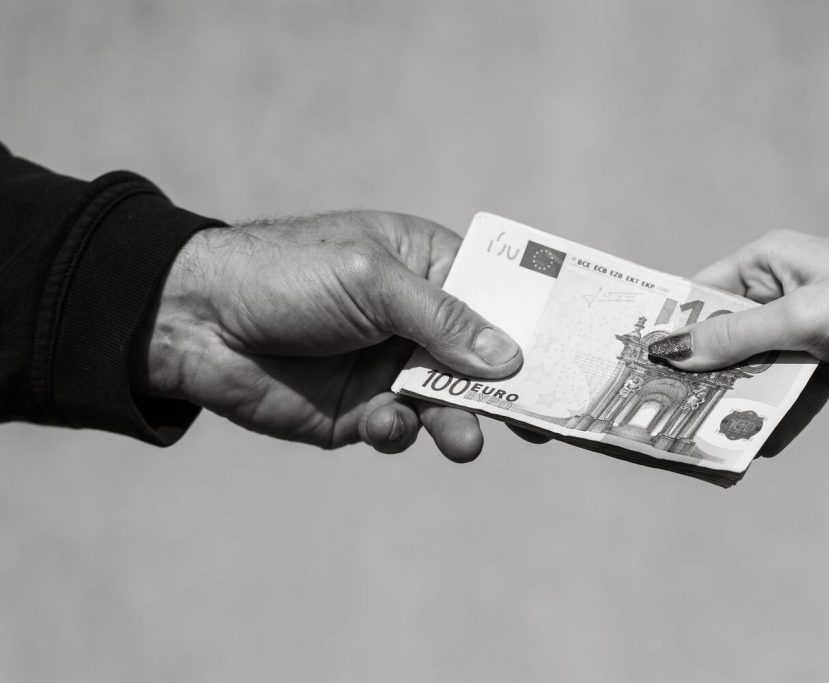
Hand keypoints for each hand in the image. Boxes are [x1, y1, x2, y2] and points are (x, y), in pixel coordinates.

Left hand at [133, 211, 523, 461]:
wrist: (195, 321)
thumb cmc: (286, 274)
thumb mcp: (371, 280)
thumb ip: (442, 319)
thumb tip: (510, 358)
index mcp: (430, 267)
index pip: (501, 295)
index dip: (537, 325)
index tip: (577, 357)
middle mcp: (419, 320)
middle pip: (486, 358)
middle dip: (512, 389)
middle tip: (543, 421)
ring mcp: (392, 368)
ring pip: (450, 404)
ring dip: (462, 423)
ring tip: (465, 442)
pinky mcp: (363, 413)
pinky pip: (402, 430)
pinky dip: (401, 433)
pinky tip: (383, 423)